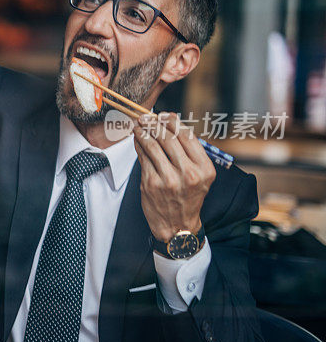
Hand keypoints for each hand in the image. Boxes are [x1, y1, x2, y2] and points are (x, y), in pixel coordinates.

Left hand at [133, 112, 215, 242]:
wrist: (177, 226)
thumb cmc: (188, 197)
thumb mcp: (200, 176)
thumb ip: (189, 153)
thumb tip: (170, 124)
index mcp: (204, 169)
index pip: (187, 136)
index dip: (172, 121)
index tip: (164, 115)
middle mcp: (189, 173)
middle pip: (168, 137)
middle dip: (155, 123)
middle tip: (146, 117)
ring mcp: (168, 179)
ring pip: (152, 145)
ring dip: (143, 131)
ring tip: (139, 125)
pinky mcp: (151, 183)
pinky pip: (143, 157)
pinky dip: (138, 145)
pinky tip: (137, 139)